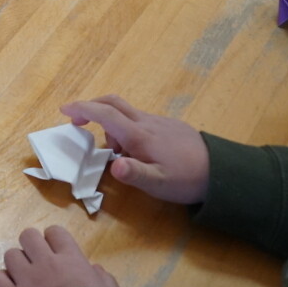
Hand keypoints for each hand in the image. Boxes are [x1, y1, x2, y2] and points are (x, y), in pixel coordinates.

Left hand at [0, 226, 122, 286]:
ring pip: (10, 255)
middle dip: (32, 246)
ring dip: (17, 264)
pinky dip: (2, 282)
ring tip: (25, 278)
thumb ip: (103, 279)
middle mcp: (46, 263)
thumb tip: (94, 268)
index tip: (56, 252)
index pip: (55, 232)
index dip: (54, 240)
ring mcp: (26, 280)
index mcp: (72, 260)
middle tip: (38, 262)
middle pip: (28, 236)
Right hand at [61, 94, 211, 204]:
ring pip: (126, 112)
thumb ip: (134, 174)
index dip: (82, 109)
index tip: (64, 110)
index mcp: (139, 135)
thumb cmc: (187, 179)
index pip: (104, 114)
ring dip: (110, 124)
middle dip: (91, 106)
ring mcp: (158, 122)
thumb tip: (113, 165)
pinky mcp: (167, 125)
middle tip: (77, 122)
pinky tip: (136, 151)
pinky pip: (138, 120)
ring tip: (117, 153)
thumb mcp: (159, 183)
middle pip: (113, 103)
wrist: (223, 171)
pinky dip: (126, 128)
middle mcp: (145, 122)